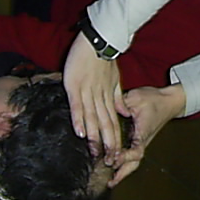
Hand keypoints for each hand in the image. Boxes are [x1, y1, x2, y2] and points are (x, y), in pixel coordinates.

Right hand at [64, 32, 128, 156]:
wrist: (99, 40)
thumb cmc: (104, 59)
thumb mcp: (116, 79)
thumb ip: (118, 97)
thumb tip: (123, 113)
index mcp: (109, 95)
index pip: (113, 120)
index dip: (114, 137)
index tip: (116, 153)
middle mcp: (100, 97)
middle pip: (105, 123)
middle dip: (106, 142)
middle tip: (108, 160)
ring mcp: (88, 92)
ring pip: (93, 118)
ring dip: (94, 136)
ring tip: (95, 152)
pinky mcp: (76, 86)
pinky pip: (78, 106)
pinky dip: (79, 119)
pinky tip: (80, 133)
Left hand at [108, 84, 186, 186]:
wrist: (169, 101)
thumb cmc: (155, 100)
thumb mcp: (137, 97)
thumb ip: (123, 103)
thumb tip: (110, 109)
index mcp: (143, 131)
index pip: (135, 150)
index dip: (125, 157)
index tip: (113, 160)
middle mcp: (143, 140)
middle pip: (134, 162)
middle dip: (122, 173)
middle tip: (110, 181)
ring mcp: (142, 141)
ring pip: (134, 162)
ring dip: (123, 172)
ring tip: (111, 181)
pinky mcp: (140, 140)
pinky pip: (132, 156)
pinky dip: (124, 164)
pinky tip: (115, 168)